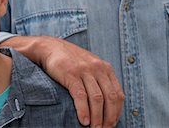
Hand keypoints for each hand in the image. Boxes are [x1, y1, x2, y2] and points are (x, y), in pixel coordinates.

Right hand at [0, 36, 124, 127]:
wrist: (50, 47)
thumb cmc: (70, 60)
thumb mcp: (90, 65)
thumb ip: (100, 79)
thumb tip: (108, 104)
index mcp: (105, 68)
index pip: (118, 94)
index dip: (116, 112)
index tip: (111, 123)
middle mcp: (98, 69)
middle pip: (110, 98)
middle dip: (108, 118)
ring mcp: (84, 71)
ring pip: (97, 99)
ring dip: (97, 118)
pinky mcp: (71, 74)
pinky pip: (80, 96)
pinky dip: (83, 111)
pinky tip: (83, 120)